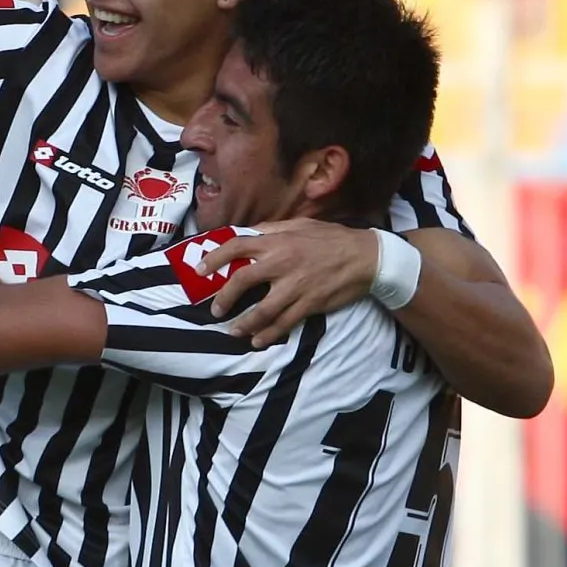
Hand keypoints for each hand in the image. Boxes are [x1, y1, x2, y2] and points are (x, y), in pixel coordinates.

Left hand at [193, 220, 380, 346]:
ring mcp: (296, 286)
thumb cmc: (331, 238)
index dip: (215, 258)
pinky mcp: (309, 304)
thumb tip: (247, 233)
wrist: (366, 257)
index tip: (200, 270)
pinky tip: (257, 341)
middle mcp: (282, 263)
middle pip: (242, 281)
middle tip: (216, 309)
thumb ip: (273, 230)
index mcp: (278, 241)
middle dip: (224, 297)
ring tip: (233, 332)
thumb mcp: (301, 225)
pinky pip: (284, 323)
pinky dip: (268, 334)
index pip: (238, 246)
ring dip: (244, 323)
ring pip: (262, 310)